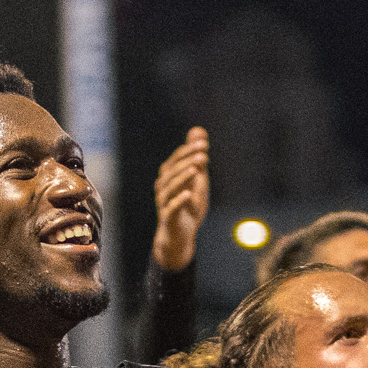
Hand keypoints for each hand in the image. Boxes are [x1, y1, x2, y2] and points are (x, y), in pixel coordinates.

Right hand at [152, 128, 209, 270]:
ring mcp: (164, 203)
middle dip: (187, 160)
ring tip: (196, 169)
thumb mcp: (196, 180)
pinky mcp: (168, 219)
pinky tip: (188, 194)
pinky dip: (179, 201)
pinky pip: (171, 209)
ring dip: (183, 177)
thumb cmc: (187, 206)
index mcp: (169, 176)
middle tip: (203, 153)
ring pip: (170, 188)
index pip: (176, 159)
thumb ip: (197, 157)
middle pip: (172, 171)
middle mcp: (163, 187)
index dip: (189, 150)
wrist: (179, 236)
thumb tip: (199, 132)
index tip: (204, 143)